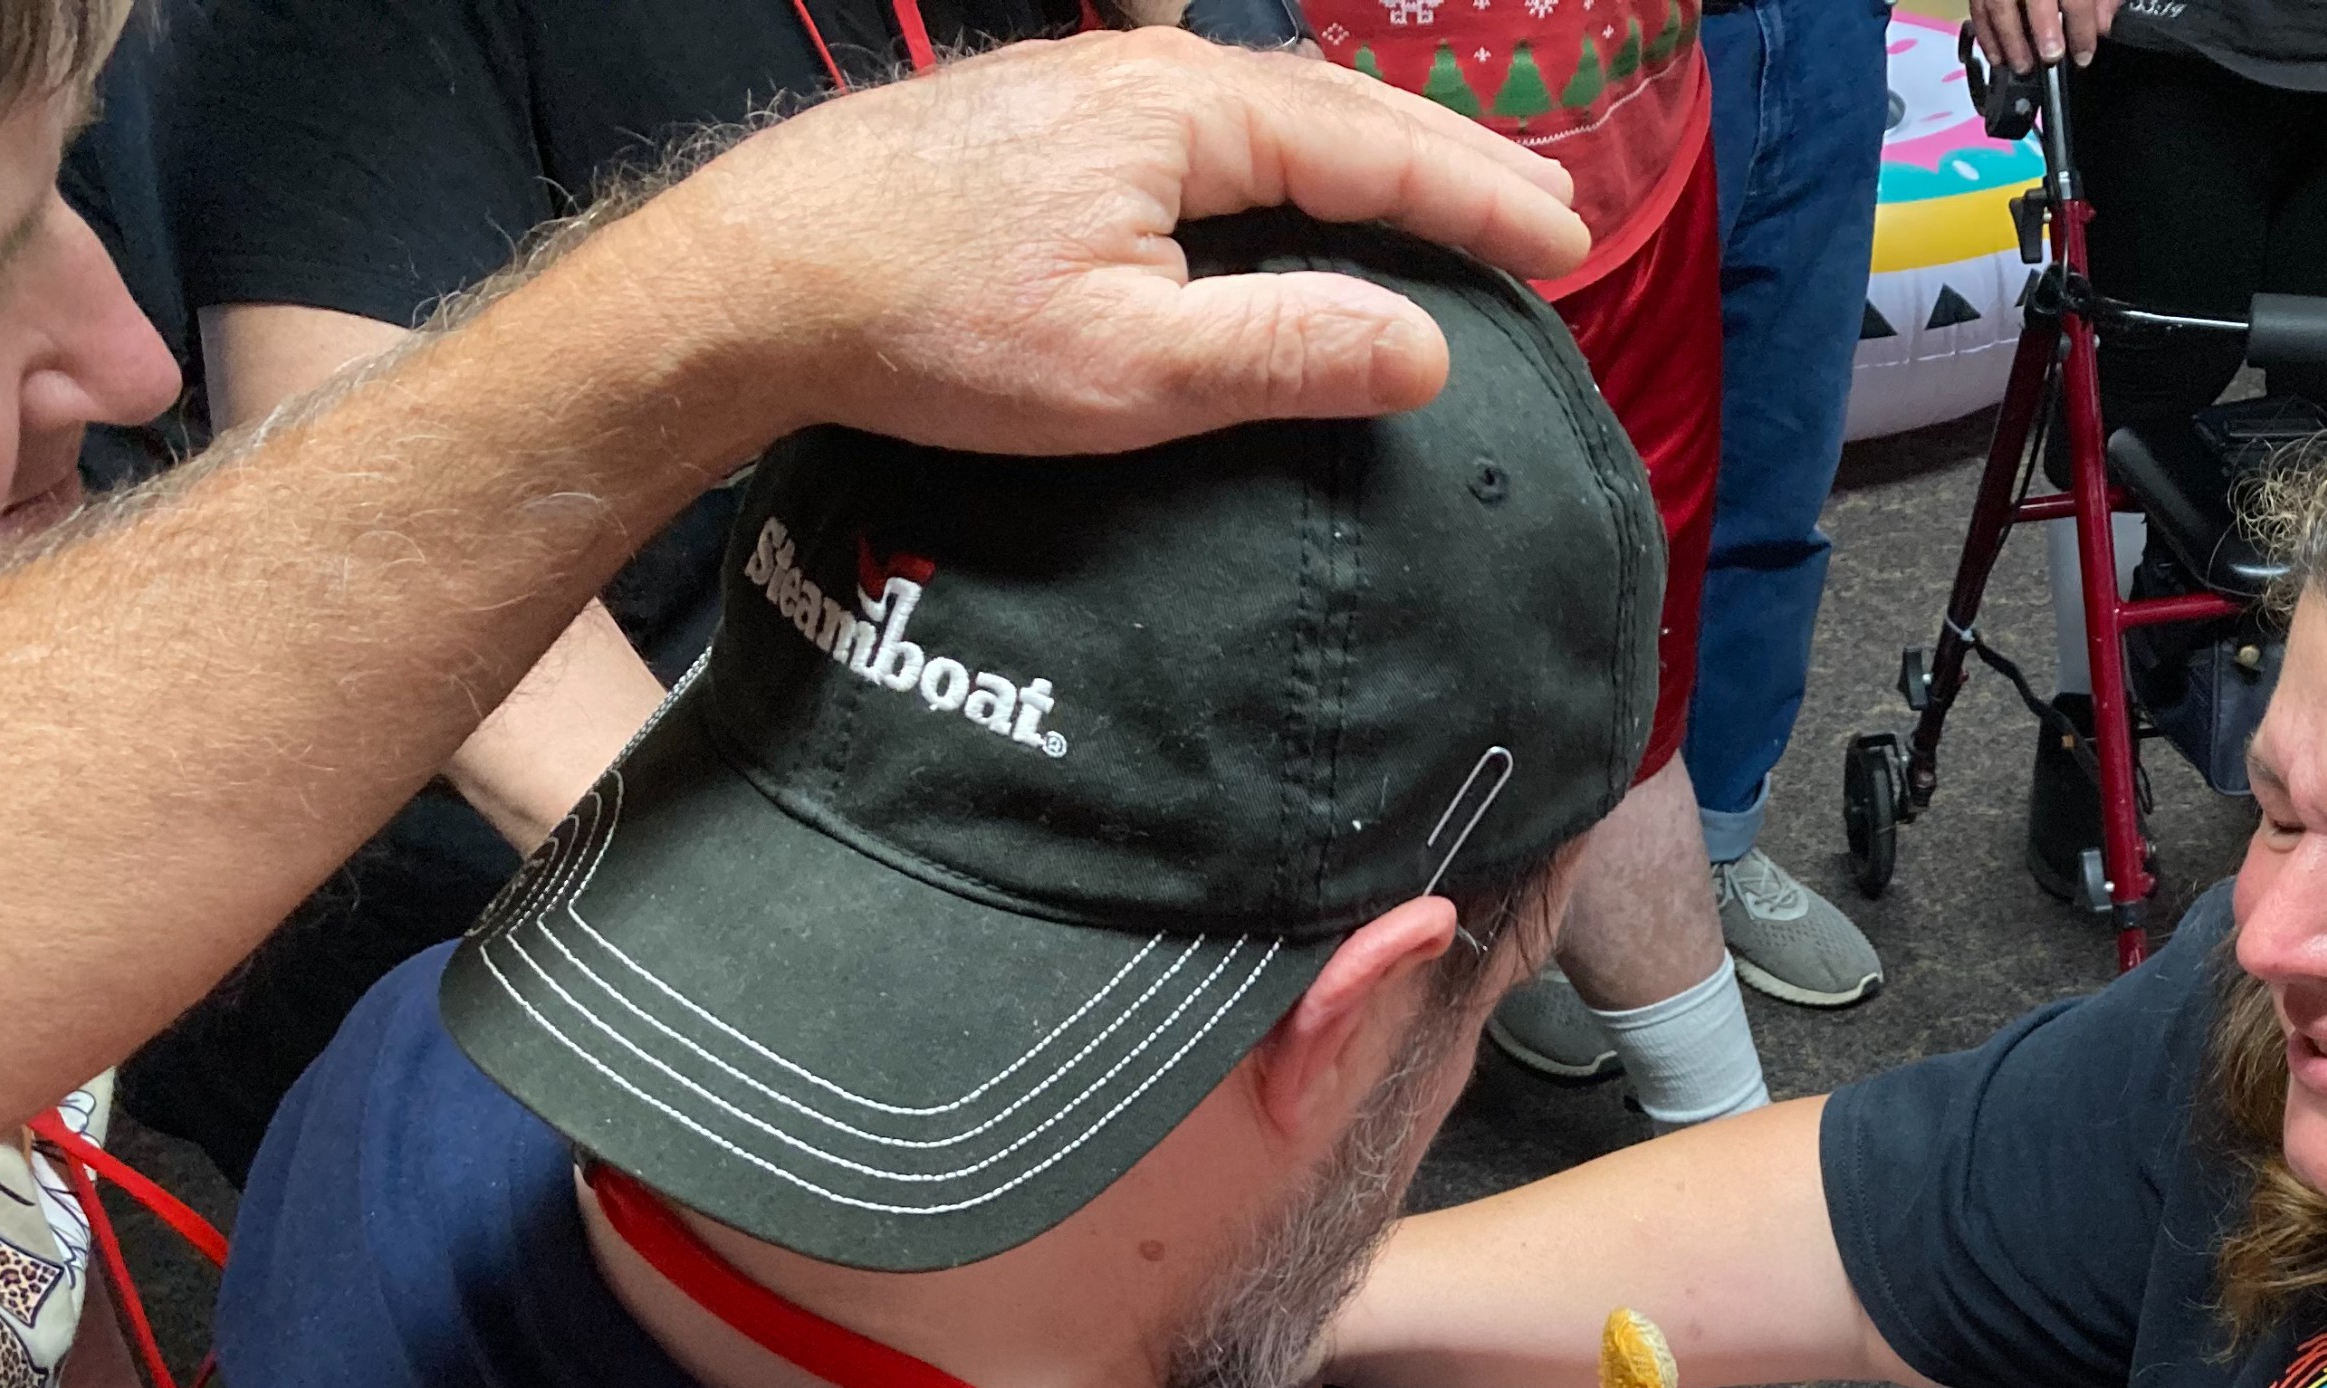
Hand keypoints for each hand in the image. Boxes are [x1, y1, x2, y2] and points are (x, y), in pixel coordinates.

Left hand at [604, 31, 1591, 462]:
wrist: (751, 282)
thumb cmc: (931, 329)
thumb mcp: (1130, 370)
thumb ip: (1285, 352)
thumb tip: (1428, 349)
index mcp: (1188, 116)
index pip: (1380, 154)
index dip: (1486, 203)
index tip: (1574, 246)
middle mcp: (1146, 77)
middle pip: (1340, 111)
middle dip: (1453, 162)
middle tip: (1550, 209)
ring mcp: (1087, 91)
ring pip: (1274, 111)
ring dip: (1374, 152)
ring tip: (1451, 191)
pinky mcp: (1040, 126)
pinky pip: (1210, 126)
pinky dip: (1290, 156)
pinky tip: (1295, 186)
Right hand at [1968, 0, 2117, 76]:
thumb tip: (2101, 24)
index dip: (2081, 25)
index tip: (2084, 53)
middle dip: (2042, 28)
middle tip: (2051, 57)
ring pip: (1998, 1)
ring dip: (2009, 37)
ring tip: (2023, 64)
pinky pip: (1977, 3)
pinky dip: (1985, 31)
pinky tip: (1997, 53)